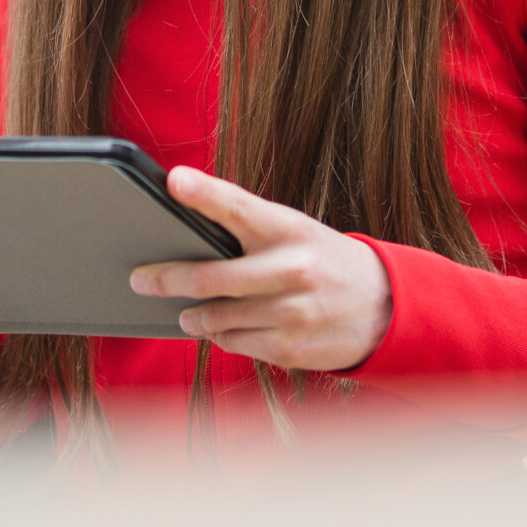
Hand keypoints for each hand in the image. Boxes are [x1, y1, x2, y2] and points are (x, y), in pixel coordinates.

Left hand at [127, 166, 393, 371]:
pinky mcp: (290, 347)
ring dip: (194, 316)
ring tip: (187, 313)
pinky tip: (224, 329)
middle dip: (167, 279)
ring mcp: (291, 311)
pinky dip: (222, 337)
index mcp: (289, 229)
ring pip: (217, 318)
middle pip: (211, 277)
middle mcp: (292, 268)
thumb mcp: (295, 232)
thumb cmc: (324, 260)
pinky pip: (235, 344)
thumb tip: (187, 237)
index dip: (204, 192)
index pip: (239, 206)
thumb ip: (247, 231)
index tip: (174, 180)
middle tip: (141, 279)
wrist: (385, 307)